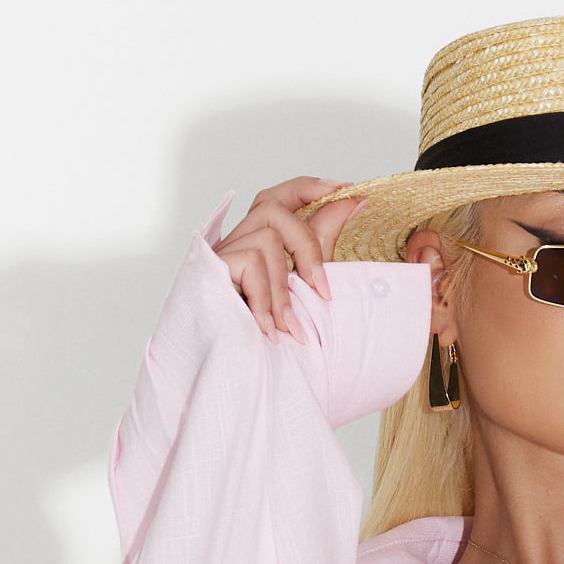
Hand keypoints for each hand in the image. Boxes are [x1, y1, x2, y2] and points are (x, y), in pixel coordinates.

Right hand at [213, 176, 369, 340]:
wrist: (236, 376)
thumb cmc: (266, 337)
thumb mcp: (304, 287)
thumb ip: (322, 243)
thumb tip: (352, 201)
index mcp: (256, 243)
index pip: (279, 198)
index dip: (310, 187)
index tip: (345, 189)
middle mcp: (235, 243)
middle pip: (271, 206)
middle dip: (306, 244)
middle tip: (323, 291)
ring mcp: (220, 255)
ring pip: (266, 237)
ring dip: (285, 288)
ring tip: (288, 328)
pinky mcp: (210, 269)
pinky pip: (251, 262)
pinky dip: (266, 298)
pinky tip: (267, 329)